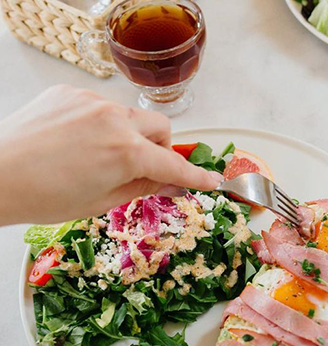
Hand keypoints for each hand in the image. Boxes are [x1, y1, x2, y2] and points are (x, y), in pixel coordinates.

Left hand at [0, 85, 222, 225]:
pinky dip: (103, 124)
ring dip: (131, 135)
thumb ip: (145, 187)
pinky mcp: (71, 93)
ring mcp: (92, 103)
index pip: (173, 165)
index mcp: (126, 153)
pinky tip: (80, 140)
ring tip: (101, 154)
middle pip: (161, 128)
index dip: (196, 176)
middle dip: (160, 148)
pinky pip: (103, 107)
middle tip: (142, 168)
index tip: (211, 181)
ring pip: (132, 116)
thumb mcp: (104, 200)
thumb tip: (173, 184)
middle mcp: (115, 121)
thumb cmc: (46, 196)